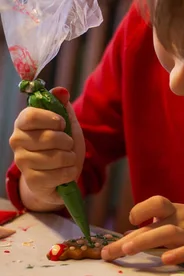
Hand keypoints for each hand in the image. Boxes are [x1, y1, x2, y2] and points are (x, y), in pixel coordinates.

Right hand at [9, 88, 84, 206]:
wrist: (59, 175)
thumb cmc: (61, 146)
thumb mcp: (65, 124)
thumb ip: (62, 106)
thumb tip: (61, 91)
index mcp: (23, 123)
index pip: (30, 116)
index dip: (51, 119)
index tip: (62, 124)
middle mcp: (17, 141)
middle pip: (49, 137)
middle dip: (68, 142)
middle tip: (67, 146)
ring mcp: (22, 162)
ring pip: (57, 157)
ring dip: (70, 158)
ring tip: (67, 159)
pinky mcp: (32, 180)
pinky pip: (59, 174)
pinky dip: (69, 173)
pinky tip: (65, 172)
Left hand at [101, 196, 183, 268]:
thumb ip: (160, 228)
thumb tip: (128, 237)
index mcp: (178, 212)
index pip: (157, 203)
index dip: (141, 210)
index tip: (130, 223)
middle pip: (154, 224)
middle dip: (129, 239)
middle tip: (108, 253)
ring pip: (169, 233)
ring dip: (147, 240)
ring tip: (129, 251)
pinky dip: (179, 254)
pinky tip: (166, 260)